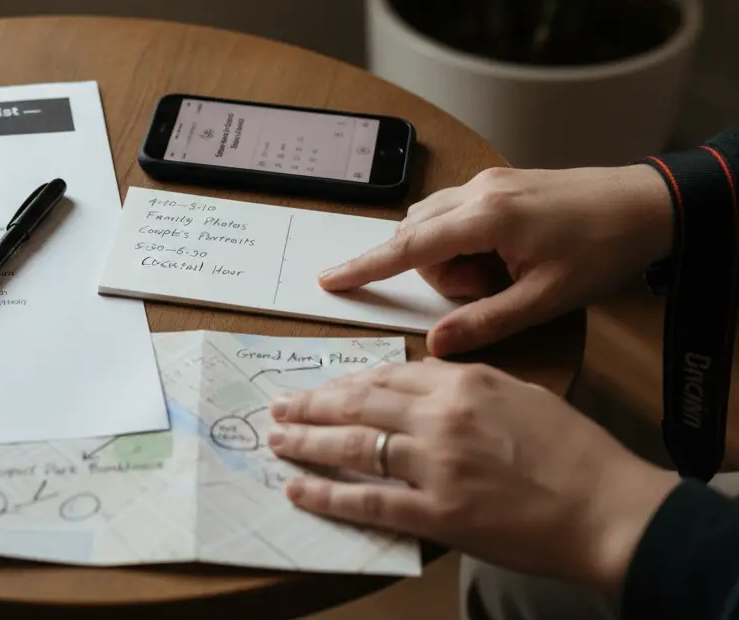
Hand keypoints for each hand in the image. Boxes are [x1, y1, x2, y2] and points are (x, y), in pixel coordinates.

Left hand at [266, 360, 679, 597]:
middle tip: (278, 407)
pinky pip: (368, 502)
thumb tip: (418, 374)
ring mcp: (436, 465)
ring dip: (307, 443)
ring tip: (276, 442)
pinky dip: (327, 495)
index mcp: (464, 383)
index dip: (343, 382)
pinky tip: (298, 489)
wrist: (611, 509)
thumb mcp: (521, 395)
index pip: (385, 375)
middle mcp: (442, 417)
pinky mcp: (438, 513)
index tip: (318, 387)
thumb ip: (464, 383)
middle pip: (357, 404)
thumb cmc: (576, 453)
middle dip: (310, 405)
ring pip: (353, 446)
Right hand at [318, 165, 672, 354]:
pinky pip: (457, 214)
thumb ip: (485, 323)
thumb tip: (435, 345)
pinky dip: (465, 242)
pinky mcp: (499, 181)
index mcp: (485, 217)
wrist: (651, 204)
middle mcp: (477, 190)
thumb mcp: (545, 300)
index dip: (365, 267)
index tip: (330, 279)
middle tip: (490, 290)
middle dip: (439, 273)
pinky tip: (504, 257)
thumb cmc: (604, 249)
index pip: (406, 246)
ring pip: (434, 224)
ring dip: (453, 258)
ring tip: (503, 275)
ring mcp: (487, 181)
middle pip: (418, 237)